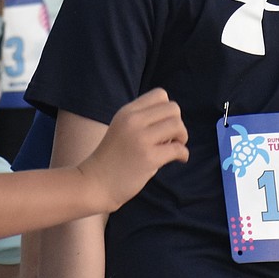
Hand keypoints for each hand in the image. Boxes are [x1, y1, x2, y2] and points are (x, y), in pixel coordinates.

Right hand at [77, 88, 188, 213]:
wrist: (95, 183)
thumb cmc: (113, 158)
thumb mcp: (123, 128)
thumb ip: (143, 120)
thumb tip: (175, 121)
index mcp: (127, 111)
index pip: (160, 94)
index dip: (167, 110)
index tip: (163, 126)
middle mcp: (133, 120)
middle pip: (173, 108)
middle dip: (177, 123)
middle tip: (171, 139)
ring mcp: (140, 138)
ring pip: (177, 125)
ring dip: (182, 137)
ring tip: (174, 148)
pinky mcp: (148, 158)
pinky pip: (178, 149)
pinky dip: (183, 154)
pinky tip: (178, 160)